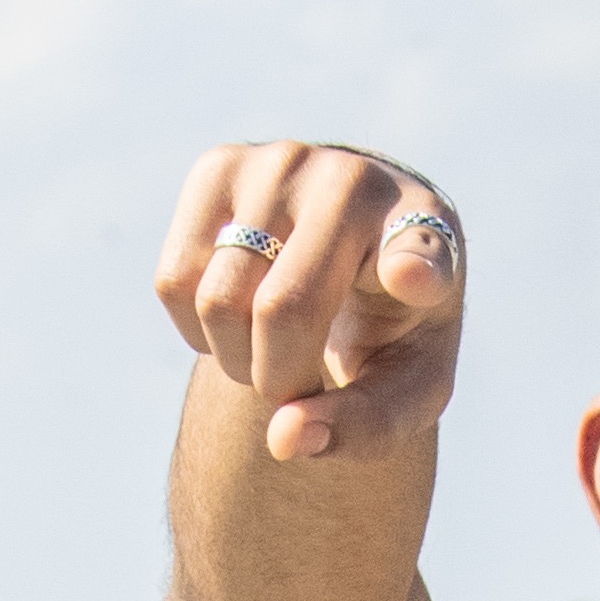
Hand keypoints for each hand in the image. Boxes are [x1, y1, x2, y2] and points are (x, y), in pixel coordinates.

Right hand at [156, 136, 465, 470]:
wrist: (352, 247)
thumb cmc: (392, 327)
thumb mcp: (406, 389)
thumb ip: (365, 427)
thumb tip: (284, 438)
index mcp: (426, 232)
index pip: (419, 251)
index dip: (414, 267)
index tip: (415, 278)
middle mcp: (354, 181)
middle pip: (283, 311)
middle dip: (278, 379)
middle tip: (298, 384)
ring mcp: (281, 162)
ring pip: (217, 301)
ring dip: (234, 358)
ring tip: (273, 346)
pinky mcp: (219, 164)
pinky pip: (174, 280)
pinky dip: (195, 325)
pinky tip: (237, 312)